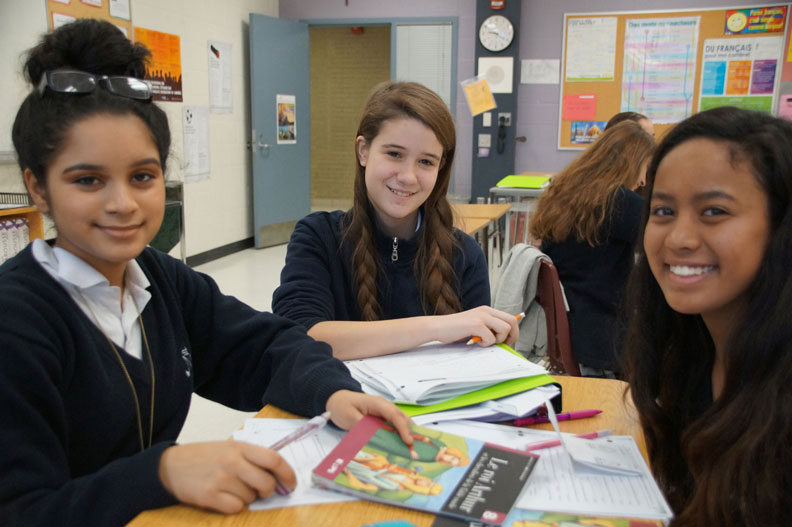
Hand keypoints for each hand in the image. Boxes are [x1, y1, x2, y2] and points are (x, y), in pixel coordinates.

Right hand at [158, 441, 295, 513]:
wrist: (171, 465)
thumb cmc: (205, 456)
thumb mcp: (229, 448)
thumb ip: (251, 458)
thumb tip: (278, 474)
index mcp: (241, 447)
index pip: (274, 459)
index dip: (288, 473)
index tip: (291, 483)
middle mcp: (233, 462)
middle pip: (266, 483)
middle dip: (269, 491)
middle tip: (262, 491)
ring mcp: (221, 480)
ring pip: (251, 497)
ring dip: (248, 498)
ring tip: (233, 489)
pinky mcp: (210, 496)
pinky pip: (235, 508)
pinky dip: (234, 506)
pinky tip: (224, 497)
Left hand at [326, 390, 412, 447]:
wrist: (336, 399)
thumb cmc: (342, 406)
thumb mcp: (350, 417)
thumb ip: (363, 427)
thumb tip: (375, 438)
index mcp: (377, 403)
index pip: (394, 415)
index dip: (403, 428)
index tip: (409, 441)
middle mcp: (384, 405)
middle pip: (402, 418)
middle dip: (409, 432)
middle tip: (414, 449)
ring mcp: (384, 410)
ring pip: (400, 421)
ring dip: (406, 433)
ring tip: (412, 448)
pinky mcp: (382, 417)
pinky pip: (394, 424)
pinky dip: (399, 433)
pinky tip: (402, 444)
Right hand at [431, 306, 519, 346]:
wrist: (438, 327)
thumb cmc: (456, 330)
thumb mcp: (476, 326)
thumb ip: (489, 328)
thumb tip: (505, 340)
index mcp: (487, 310)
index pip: (511, 318)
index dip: (513, 332)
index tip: (506, 342)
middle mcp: (486, 311)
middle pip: (512, 321)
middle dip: (512, 336)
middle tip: (502, 344)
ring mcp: (481, 316)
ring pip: (505, 329)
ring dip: (498, 340)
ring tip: (485, 342)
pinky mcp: (475, 324)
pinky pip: (491, 337)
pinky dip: (486, 344)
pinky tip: (476, 342)